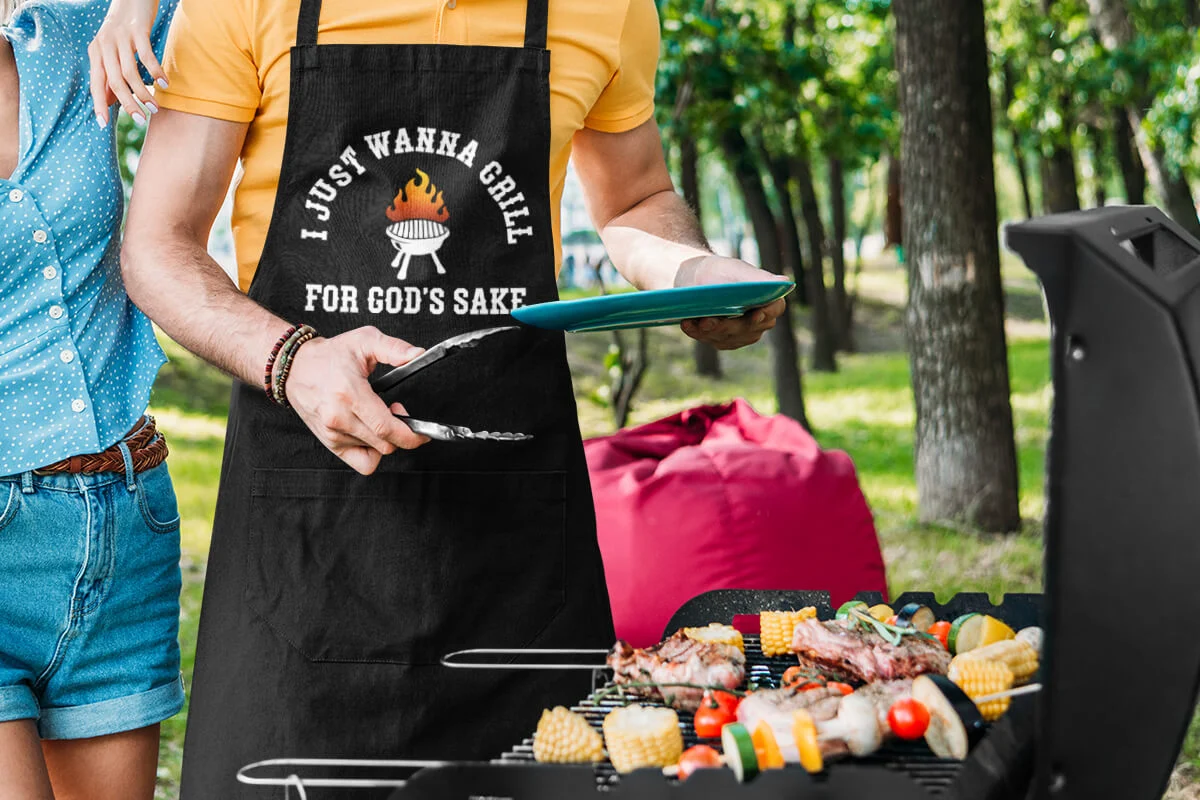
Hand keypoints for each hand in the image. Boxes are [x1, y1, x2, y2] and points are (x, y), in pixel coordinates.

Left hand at [88, 0, 167, 125]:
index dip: (99, 104)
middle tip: (140, 120)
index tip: (104, 125)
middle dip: (127, 103)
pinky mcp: (137, 30)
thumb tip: (108, 102)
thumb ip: (109, 74)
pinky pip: (147, 56)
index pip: (96, 83)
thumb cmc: (123, 29)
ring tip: (155, 107)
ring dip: (143, 93)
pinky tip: (165, 84)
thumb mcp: (111, 51)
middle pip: (113, 81)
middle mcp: (104, 45)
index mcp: (96, 52)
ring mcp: (121, 37)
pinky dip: (156, 72)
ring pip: (130, 73)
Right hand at [284, 326, 430, 474]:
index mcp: (349, 394)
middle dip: (402, 432)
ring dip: (386, 438)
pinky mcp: (329, 443)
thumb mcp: (364, 340)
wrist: (295, 367)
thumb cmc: (329, 356)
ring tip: (378, 416)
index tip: (423, 432)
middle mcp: (339, 417)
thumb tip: (416, 355)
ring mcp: (332, 433)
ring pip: (376, 452)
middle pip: (385, 444)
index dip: (411, 434)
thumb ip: (394, 348)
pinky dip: (373, 453)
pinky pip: (362, 463)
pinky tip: (371, 434)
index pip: (386, 427)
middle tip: (397, 411)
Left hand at [675, 255, 789, 349]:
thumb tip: (784, 283)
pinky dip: (698, 333)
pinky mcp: (722, 339)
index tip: (755, 315)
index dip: (767, 313)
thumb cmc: (718, 270)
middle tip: (709, 320)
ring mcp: (740, 333)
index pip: (775, 309)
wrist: (692, 279)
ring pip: (728, 337)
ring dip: (711, 331)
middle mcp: (757, 320)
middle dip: (728, 326)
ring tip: (695, 321)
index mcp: (767, 299)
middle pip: (748, 328)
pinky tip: (686, 324)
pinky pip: (711, 340)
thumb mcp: (735, 270)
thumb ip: (758, 279)